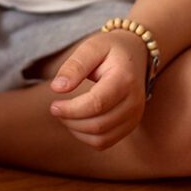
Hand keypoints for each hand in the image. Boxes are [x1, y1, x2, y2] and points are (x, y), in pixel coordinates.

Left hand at [47, 30, 150, 149]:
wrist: (136, 54)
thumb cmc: (110, 49)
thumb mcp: (92, 47)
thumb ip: (74, 66)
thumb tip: (57, 88)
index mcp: (124, 79)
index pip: (97, 104)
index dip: (71, 109)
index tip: (53, 105)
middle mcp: (134, 101)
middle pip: (98, 124)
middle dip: (71, 120)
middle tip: (56, 108)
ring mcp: (135, 116)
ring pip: (101, 138)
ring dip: (77, 130)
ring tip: (66, 114)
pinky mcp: (131, 125)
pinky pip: (105, 142)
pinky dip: (86, 137)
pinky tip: (77, 121)